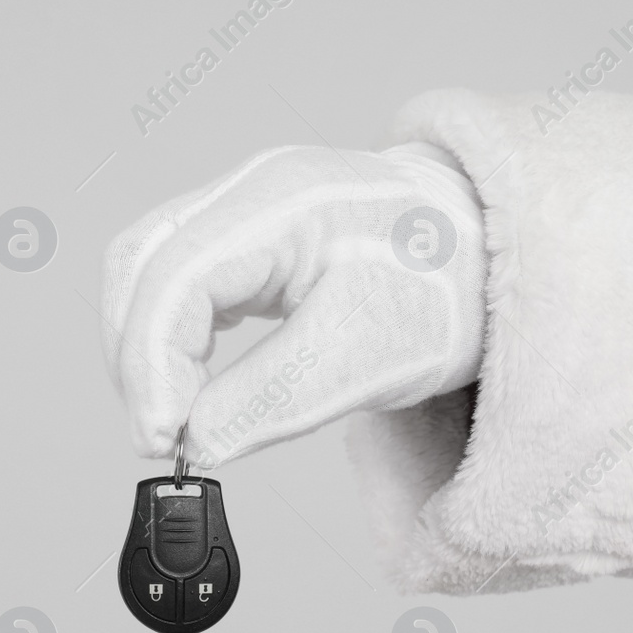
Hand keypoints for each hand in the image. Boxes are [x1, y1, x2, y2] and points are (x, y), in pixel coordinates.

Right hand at [101, 143, 488, 466]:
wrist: (494, 255)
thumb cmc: (447, 290)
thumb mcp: (371, 354)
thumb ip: (273, 397)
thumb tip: (194, 441)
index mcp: (283, 202)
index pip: (176, 276)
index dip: (152, 363)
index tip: (161, 437)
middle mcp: (253, 191)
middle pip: (142, 263)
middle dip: (138, 357)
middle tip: (159, 436)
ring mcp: (247, 208)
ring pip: (150, 269)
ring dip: (147, 348)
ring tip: (172, 417)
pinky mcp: (251, 237)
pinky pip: (181, 278)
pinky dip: (171, 336)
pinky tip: (189, 383)